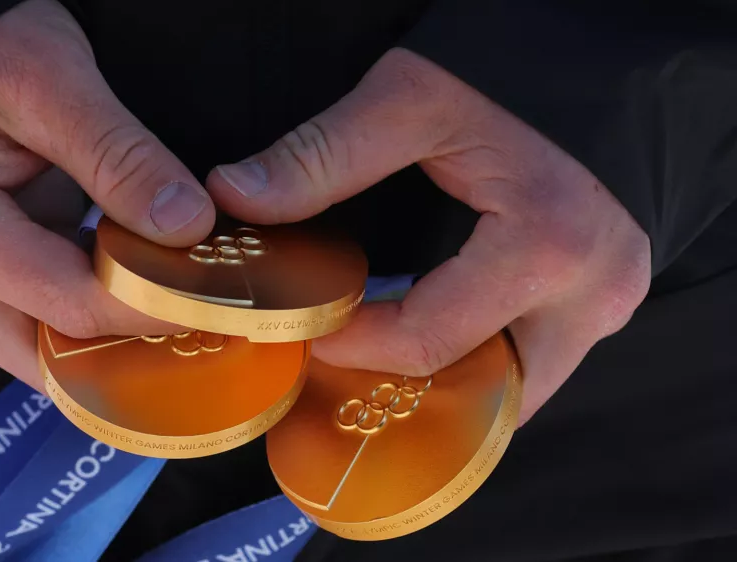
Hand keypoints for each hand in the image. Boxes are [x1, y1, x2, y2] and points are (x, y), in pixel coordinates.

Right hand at [0, 0, 213, 389]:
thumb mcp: (54, 79)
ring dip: (120, 348)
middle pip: (57, 351)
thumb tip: (185, 227)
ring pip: (51, 364)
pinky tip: (149, 313)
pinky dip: (98, 335)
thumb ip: (120, 153)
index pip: (68, 302)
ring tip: (189, 319)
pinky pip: (44, 345)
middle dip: (138, 341)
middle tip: (216, 320)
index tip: (221, 295)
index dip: (152, 306)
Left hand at [206, 49, 650, 422]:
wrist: (598, 62)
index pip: (429, 342)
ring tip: (386, 360)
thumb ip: (322, 154)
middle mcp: (593, 295)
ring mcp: (611, 304)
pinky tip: (434, 342)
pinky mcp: (610, 301)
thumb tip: (234, 194)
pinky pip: (538, 365)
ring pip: (517, 392)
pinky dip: (482, 367)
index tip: (307, 332)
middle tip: (346, 366)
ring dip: (450, 390)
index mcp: (547, 248)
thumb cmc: (510, 70)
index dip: (356, 348)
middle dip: (410, 393)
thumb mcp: (409, 99)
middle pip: (483, 394)